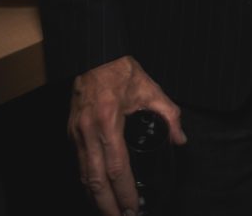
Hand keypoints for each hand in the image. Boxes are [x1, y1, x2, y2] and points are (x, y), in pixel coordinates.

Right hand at [69, 55, 186, 214]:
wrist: (94, 53)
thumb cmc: (120, 69)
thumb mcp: (149, 88)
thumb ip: (169, 113)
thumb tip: (180, 138)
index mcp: (109, 120)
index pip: (117, 168)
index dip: (125, 193)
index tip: (134, 208)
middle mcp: (89, 131)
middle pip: (95, 180)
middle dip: (107, 206)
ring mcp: (76, 132)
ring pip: (83, 175)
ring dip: (95, 199)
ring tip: (109, 213)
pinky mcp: (71, 131)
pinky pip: (78, 164)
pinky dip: (87, 182)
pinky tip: (96, 192)